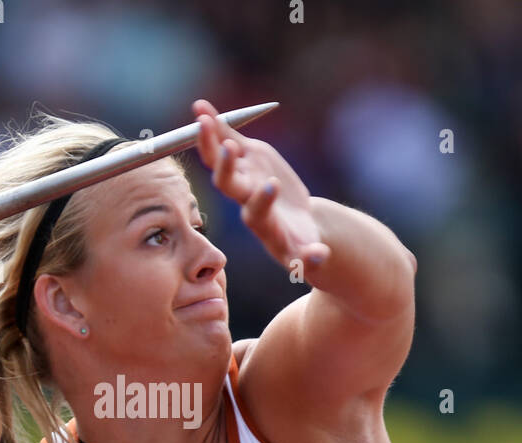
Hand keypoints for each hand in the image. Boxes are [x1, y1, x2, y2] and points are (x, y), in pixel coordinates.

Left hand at [192, 98, 330, 274]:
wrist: (296, 224)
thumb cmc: (300, 244)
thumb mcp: (305, 256)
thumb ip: (309, 258)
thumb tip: (320, 256)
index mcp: (261, 221)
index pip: (256, 211)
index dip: (261, 199)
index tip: (271, 186)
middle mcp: (245, 197)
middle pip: (228, 183)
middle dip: (226, 167)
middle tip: (228, 148)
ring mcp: (242, 175)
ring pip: (220, 159)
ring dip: (209, 141)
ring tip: (202, 119)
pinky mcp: (245, 157)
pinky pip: (226, 138)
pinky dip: (215, 122)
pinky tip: (200, 106)